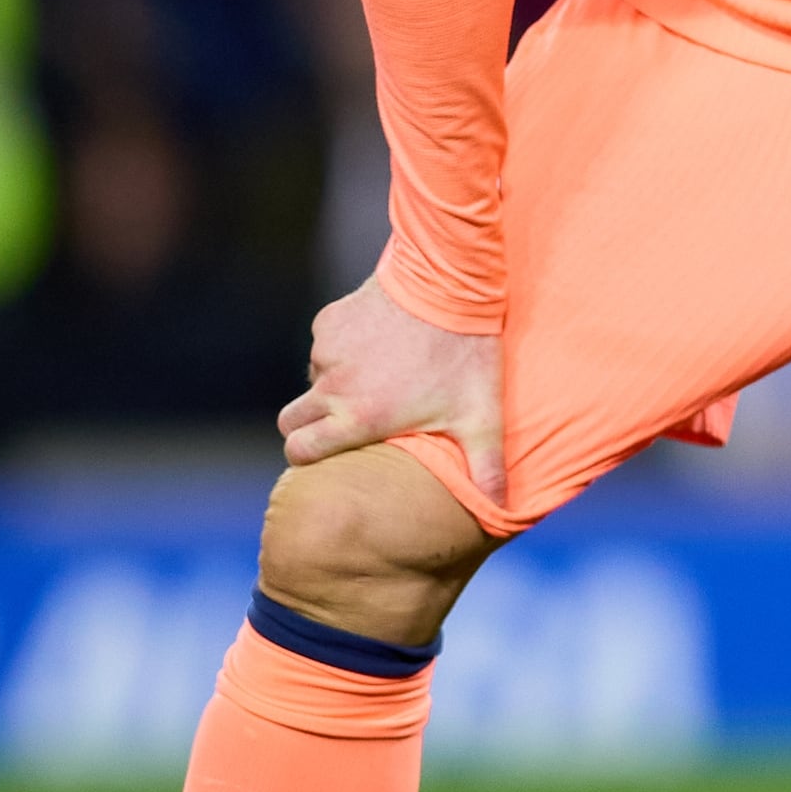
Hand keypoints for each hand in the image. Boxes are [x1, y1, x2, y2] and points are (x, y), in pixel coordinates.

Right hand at [278, 276, 506, 503]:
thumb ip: (486, 468)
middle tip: (342, 424)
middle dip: (306, 428)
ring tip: (378, 378)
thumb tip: (499, 511)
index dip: (307, 459)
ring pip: (312, 381)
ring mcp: (326, 350)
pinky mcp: (329, 320)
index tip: (327, 456)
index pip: (300, 452)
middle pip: (291, 421)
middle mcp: (331, 387)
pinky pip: (324, 345)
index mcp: (357, 418)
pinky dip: (341, 351)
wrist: (449, 280)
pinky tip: (379, 344)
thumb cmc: (466, 353)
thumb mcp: (481, 416)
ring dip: (332, 385)